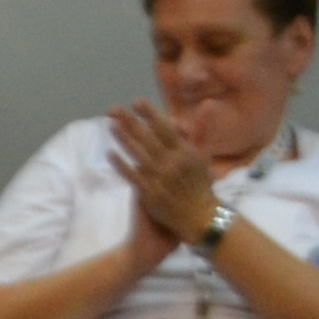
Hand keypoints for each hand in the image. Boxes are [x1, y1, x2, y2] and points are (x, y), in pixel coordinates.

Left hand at [109, 100, 220, 246]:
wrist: (200, 217)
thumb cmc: (200, 184)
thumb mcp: (204, 155)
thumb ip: (201, 129)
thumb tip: (208, 103)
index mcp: (186, 153)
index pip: (166, 128)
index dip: (151, 114)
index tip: (137, 101)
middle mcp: (173, 164)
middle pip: (148, 138)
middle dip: (130, 122)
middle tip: (114, 108)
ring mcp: (160, 179)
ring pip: (138, 155)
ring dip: (124, 139)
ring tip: (111, 125)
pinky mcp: (150, 194)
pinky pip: (132, 176)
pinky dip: (121, 164)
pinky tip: (110, 154)